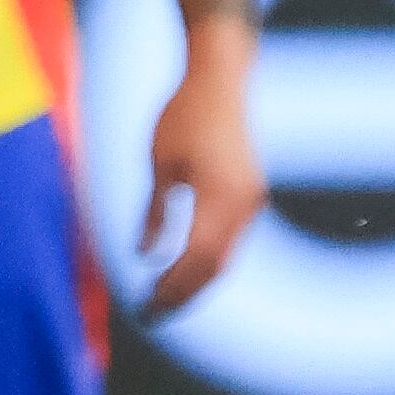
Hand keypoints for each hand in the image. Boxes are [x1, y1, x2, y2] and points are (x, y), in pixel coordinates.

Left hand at [138, 20, 264, 316]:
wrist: (221, 79)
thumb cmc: (184, 116)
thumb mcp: (160, 165)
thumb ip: (154, 213)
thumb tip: (143, 255)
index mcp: (220, 198)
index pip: (196, 261)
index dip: (171, 289)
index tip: (145, 309)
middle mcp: (244, 204)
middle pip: (216, 266)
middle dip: (184, 294)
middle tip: (151, 315)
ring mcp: (251, 199)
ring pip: (226, 256)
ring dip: (196, 280)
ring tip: (163, 299)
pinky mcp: (250, 193)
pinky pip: (230, 239)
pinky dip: (207, 260)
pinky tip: (184, 269)